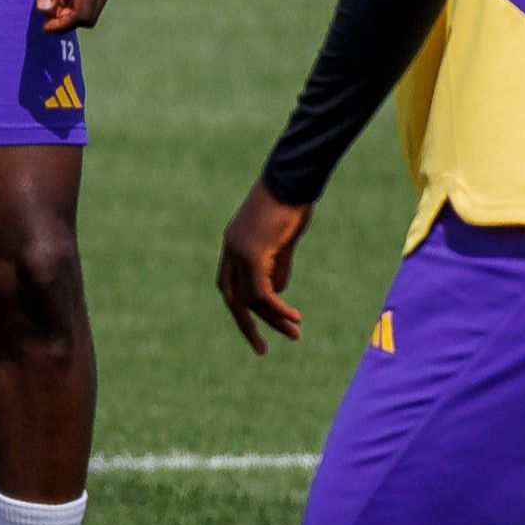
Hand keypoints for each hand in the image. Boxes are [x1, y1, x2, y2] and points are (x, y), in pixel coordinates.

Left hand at [217, 181, 310, 352]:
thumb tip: (277, 293)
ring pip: (249, 298)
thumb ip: (278, 265)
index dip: (242, 306)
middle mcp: (231, 249)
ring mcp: (239, 251)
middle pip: (231, 297)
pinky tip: (293, 316)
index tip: (259, 323)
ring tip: (295, 332)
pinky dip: (276, 308)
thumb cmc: (292, 201)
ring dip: (272, 318)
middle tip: (262, 348)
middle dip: (247, 324)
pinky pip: (261, 292)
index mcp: (234, 243)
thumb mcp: (284, 239)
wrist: (293, 177)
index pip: (230, 284)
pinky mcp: (253, 253)